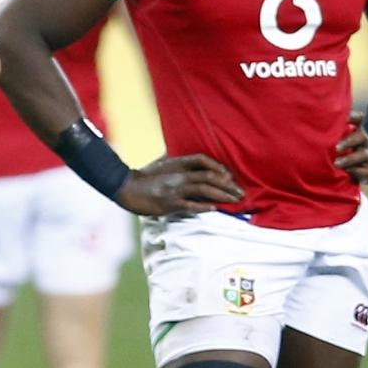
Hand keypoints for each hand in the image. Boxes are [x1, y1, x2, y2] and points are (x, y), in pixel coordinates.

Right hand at [116, 153, 243, 216]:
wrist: (126, 187)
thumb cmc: (143, 177)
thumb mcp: (160, 164)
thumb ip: (175, 160)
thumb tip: (187, 160)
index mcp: (177, 163)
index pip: (203, 159)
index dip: (218, 166)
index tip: (228, 175)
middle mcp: (179, 174)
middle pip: (210, 176)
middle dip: (229, 185)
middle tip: (241, 193)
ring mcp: (175, 189)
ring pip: (205, 190)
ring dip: (223, 195)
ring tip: (236, 201)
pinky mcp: (170, 203)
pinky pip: (191, 205)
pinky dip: (204, 206)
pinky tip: (215, 208)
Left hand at [335, 111, 367, 183]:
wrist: (367, 166)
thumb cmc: (344, 151)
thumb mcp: (338, 140)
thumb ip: (330, 133)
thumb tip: (308, 124)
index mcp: (356, 131)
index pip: (357, 119)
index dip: (352, 116)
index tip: (343, 117)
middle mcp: (364, 141)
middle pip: (361, 137)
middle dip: (348, 142)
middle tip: (336, 148)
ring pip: (364, 154)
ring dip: (349, 159)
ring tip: (336, 163)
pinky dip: (358, 172)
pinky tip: (347, 172)